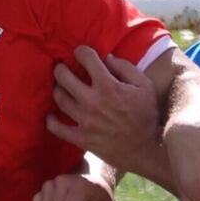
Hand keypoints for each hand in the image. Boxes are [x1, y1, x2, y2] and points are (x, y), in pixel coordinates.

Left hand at [44, 46, 158, 164]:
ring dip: (58, 89)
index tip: (81, 53)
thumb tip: (106, 57)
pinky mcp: (81, 138)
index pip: (86, 58)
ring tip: (62, 88)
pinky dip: (51, 120)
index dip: (81, 51)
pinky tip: (53, 115)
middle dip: (61, 68)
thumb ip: (125, 68)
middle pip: (63, 76)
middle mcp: (93, 101)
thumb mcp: (145, 86)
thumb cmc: (147, 115)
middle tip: (64, 68)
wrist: (146, 149)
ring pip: (59, 98)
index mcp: (108, 86)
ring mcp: (85, 120)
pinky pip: (56, 127)